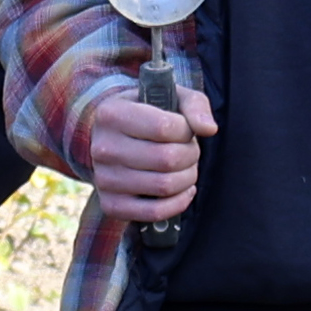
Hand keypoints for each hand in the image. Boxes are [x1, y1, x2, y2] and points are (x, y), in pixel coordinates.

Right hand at [86, 86, 211, 223]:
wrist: (116, 138)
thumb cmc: (150, 115)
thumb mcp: (172, 97)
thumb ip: (195, 105)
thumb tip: (209, 129)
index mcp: (111, 114)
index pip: (164, 127)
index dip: (186, 131)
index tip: (185, 129)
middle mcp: (102, 147)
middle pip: (167, 159)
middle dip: (190, 155)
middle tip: (189, 150)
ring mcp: (103, 179)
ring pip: (164, 186)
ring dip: (188, 178)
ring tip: (186, 167)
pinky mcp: (111, 204)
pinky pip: (154, 212)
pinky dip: (178, 203)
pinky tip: (184, 190)